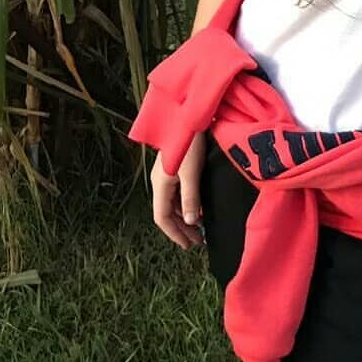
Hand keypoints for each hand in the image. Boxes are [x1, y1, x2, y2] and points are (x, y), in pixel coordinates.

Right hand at [151, 131, 206, 248]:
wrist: (188, 116)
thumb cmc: (189, 143)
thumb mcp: (191, 172)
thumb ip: (190, 197)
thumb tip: (190, 223)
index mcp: (160, 185)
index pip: (162, 218)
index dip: (175, 234)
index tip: (189, 246)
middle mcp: (161, 182)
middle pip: (168, 212)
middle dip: (182, 229)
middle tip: (198, 242)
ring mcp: (168, 174)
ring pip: (174, 203)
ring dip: (185, 217)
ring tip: (201, 228)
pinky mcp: (176, 167)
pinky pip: (179, 193)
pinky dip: (188, 204)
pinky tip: (199, 207)